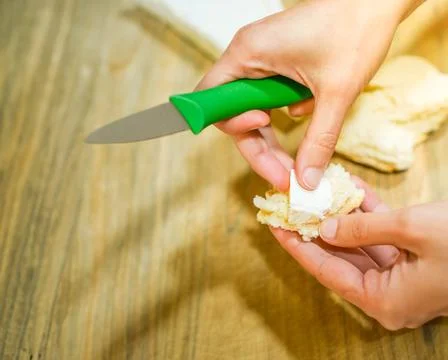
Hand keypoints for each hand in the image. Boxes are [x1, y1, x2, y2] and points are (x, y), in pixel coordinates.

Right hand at [196, 0, 423, 190]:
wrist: (377, 0)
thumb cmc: (355, 32)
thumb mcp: (336, 93)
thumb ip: (318, 140)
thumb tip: (305, 181)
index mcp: (247, 54)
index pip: (212, 99)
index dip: (232, 124)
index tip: (263, 130)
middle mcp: (247, 57)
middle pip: (235, 113)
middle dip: (259, 147)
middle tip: (285, 175)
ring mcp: (262, 61)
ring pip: (254, 110)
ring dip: (273, 137)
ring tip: (296, 163)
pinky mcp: (277, 65)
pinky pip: (271, 99)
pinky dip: (287, 114)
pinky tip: (311, 113)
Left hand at [271, 178, 447, 329]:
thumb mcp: (411, 231)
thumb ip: (362, 230)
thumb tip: (326, 228)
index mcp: (385, 301)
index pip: (327, 272)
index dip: (298, 247)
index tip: (275, 226)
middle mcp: (390, 293)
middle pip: (340, 258)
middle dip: (315, 229)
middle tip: (288, 208)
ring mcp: (403, 276)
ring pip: (360, 244)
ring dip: (339, 218)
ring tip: (312, 195)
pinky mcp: (415, 257)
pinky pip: (382, 235)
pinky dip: (367, 215)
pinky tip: (347, 192)